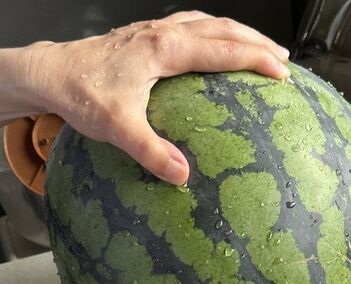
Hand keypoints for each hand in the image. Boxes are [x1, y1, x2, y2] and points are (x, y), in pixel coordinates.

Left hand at [12, 11, 289, 184]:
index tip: (283, 73)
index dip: (257, 59)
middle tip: (284, 61)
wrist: (49, 72)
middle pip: (224, 29)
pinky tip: (215, 43)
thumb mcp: (116, 127)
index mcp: (164, 49)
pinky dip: (214, 32)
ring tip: (261, 47)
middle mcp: (164, 32)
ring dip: (239, 32)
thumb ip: (150, 151)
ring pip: (209, 23)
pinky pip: (192, 25)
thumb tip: (182, 175)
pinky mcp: (147, 35)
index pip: (224, 50)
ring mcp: (155, 30)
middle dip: (258, 43)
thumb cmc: (81, 93)